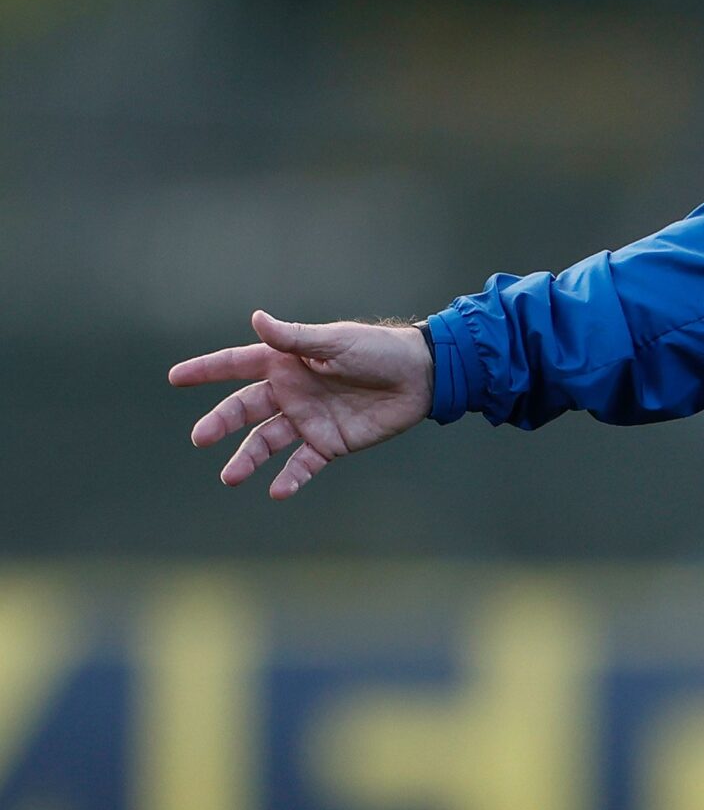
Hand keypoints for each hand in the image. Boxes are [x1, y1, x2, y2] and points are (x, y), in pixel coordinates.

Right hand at [168, 310, 434, 497]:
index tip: (175, 378)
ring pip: (266, 442)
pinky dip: (290, 478)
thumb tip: (256, 318)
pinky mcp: (330, 443)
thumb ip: (295, 339)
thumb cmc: (378, 350)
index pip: (237, 365)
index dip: (206, 370)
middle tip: (200, 437)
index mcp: (286, 363)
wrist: (421, 377)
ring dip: (248, 458)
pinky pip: (303, 465)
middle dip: (220, 423)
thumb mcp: (335, 342)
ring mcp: (307, 419)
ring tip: (231, 477)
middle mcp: (290, 392)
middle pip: (244, 409)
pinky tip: (278, 491)